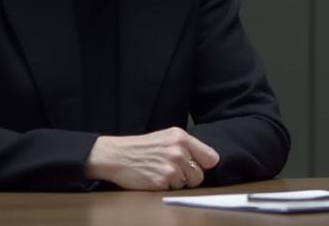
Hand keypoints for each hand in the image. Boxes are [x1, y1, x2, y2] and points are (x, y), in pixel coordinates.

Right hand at [85, 127, 220, 190]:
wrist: (117, 156)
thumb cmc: (142, 147)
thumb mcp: (167, 137)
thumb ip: (187, 146)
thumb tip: (209, 160)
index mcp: (181, 138)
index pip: (211, 157)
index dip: (205, 165)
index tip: (199, 166)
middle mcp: (178, 152)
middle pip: (200, 175)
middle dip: (189, 177)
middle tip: (174, 171)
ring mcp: (171, 168)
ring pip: (187, 185)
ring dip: (177, 183)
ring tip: (162, 173)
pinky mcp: (162, 182)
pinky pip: (173, 191)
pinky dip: (166, 188)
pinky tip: (155, 178)